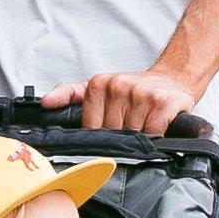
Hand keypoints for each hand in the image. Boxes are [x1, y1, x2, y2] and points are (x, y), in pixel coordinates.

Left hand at [42, 62, 196, 135]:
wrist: (172, 79)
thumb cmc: (134, 89)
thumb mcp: (99, 87)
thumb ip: (70, 93)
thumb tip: (46, 102)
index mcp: (99, 84)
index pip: (90, 126)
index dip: (100, 137)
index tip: (109, 134)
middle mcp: (119, 87)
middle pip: (111, 133)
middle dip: (120, 138)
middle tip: (129, 130)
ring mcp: (141, 94)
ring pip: (132, 135)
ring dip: (139, 138)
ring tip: (144, 126)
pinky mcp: (163, 103)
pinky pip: (153, 133)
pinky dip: (155, 136)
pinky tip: (157, 128)